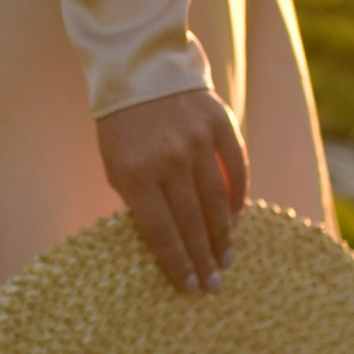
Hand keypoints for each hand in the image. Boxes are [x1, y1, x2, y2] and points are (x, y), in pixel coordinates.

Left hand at [95, 88, 248, 293]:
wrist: (138, 67)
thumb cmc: (121, 124)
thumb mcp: (114, 164)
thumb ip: (136, 200)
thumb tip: (164, 240)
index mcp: (136, 173)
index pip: (160, 231)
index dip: (176, 262)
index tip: (189, 287)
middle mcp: (168, 160)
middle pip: (191, 222)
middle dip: (203, 259)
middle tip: (215, 285)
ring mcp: (197, 141)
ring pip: (217, 199)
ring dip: (223, 234)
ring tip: (227, 259)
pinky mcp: (219, 123)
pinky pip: (236, 167)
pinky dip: (239, 195)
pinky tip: (238, 217)